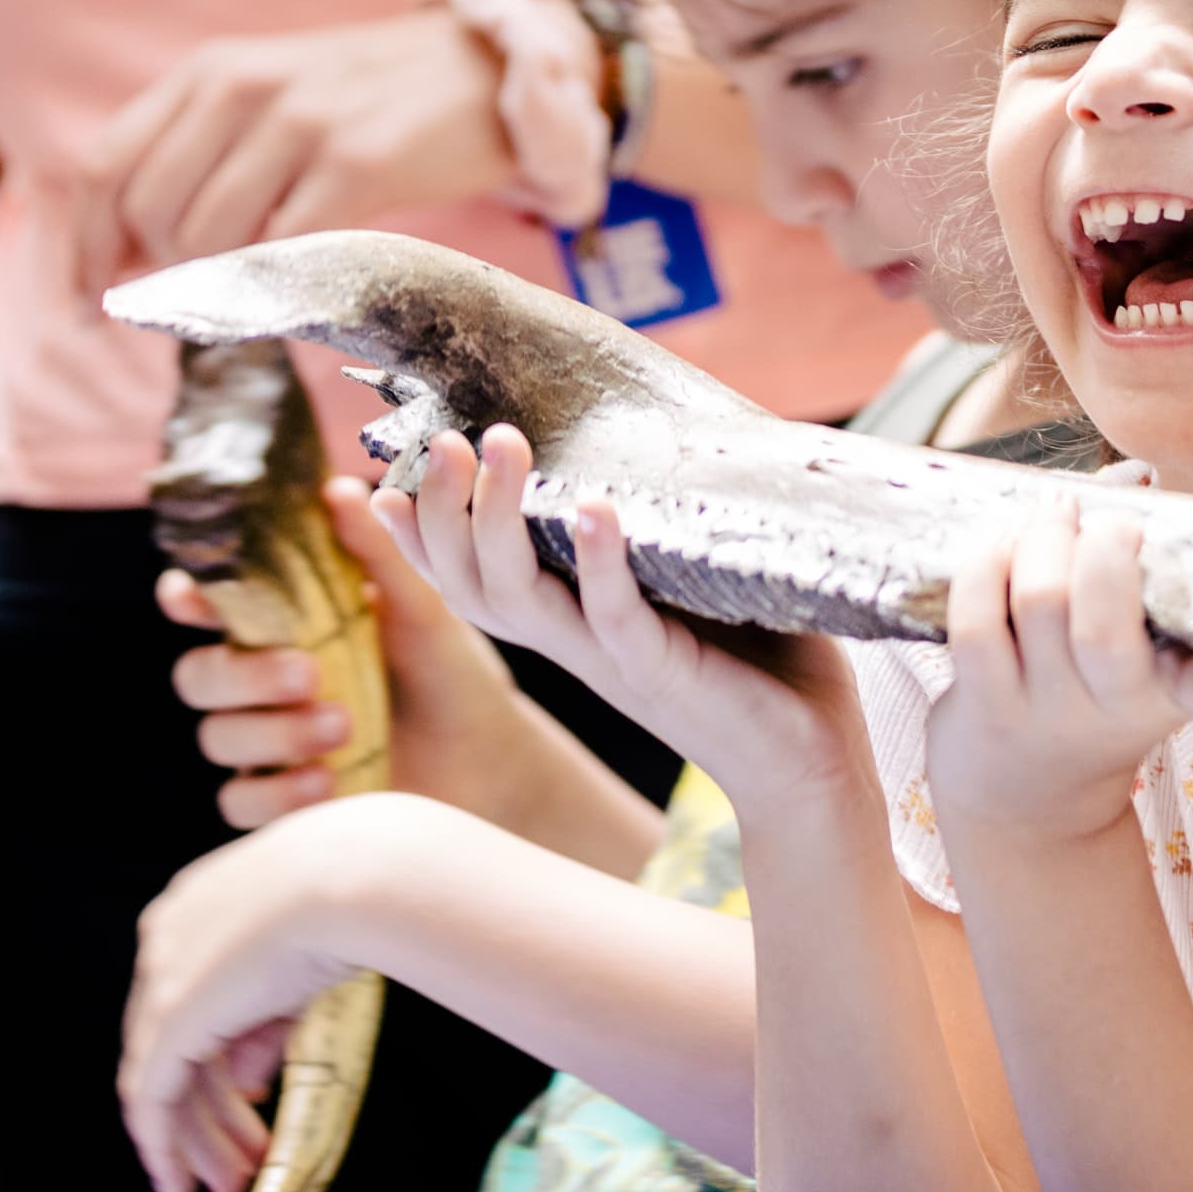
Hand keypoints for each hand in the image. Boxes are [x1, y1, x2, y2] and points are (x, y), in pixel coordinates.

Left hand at [69, 7, 514, 293]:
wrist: (488, 70)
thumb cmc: (370, 100)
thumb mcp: (269, 99)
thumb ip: (196, 155)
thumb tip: (121, 256)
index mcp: (209, 70)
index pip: (106, 167)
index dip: (84, 249)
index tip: (84, 307)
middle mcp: (242, 86)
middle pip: (151, 214)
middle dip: (167, 271)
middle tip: (212, 289)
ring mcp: (301, 122)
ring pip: (211, 239)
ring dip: (228, 281)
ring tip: (273, 272)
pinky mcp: (359, 164)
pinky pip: (282, 251)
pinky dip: (279, 284)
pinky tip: (305, 278)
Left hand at [119, 795, 425, 1191]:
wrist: (362, 876)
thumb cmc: (357, 899)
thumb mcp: (304, 968)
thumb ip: (265, 1025)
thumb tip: (244, 1083)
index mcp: (198, 905)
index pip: (193, 998)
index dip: (217, 1060)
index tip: (246, 1107)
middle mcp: (167, 936)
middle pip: (173, 1041)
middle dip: (206, 1111)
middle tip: (233, 1166)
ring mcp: (164, 973)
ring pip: (161, 1075)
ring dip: (194, 1136)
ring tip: (223, 1185)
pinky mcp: (171, 1014)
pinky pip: (151, 1095)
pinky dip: (160, 1142)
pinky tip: (177, 1179)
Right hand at [163, 476, 536, 827]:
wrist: (488, 755)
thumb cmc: (446, 668)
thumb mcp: (421, 608)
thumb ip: (378, 553)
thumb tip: (339, 490)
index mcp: (278, 622)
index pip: (202, 603)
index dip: (186, 597)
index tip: (194, 595)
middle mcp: (257, 681)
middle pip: (198, 676)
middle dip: (243, 675)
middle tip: (307, 671)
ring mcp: (264, 743)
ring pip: (218, 739)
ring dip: (271, 733)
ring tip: (343, 724)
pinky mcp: (281, 799)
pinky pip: (241, 803)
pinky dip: (277, 793)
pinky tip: (327, 780)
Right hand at [374, 427, 864, 806]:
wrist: (812, 763)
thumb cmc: (757, 660)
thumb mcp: (686, 578)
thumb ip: (655, 520)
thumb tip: (654, 427)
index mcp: (568, 622)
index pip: (468, 580)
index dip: (419, 538)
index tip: (381, 481)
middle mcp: (573, 642)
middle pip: (470, 583)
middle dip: (443, 510)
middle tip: (446, 437)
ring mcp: (612, 660)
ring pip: (519, 598)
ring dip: (500, 519)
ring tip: (500, 443)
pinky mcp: (664, 672)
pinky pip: (616, 618)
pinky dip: (601, 562)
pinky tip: (597, 509)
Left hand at [926, 491, 1192, 842]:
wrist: (1027, 798)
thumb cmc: (1092, 690)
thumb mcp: (1144, 656)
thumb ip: (1144, 576)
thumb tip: (1133, 476)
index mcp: (1174, 693)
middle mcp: (1114, 709)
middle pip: (1104, 629)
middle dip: (1102, 553)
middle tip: (1111, 526)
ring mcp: (1046, 712)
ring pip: (1039, 606)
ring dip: (1043, 541)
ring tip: (1055, 517)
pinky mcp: (985, 707)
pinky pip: (976, 624)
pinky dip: (986, 567)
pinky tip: (1001, 547)